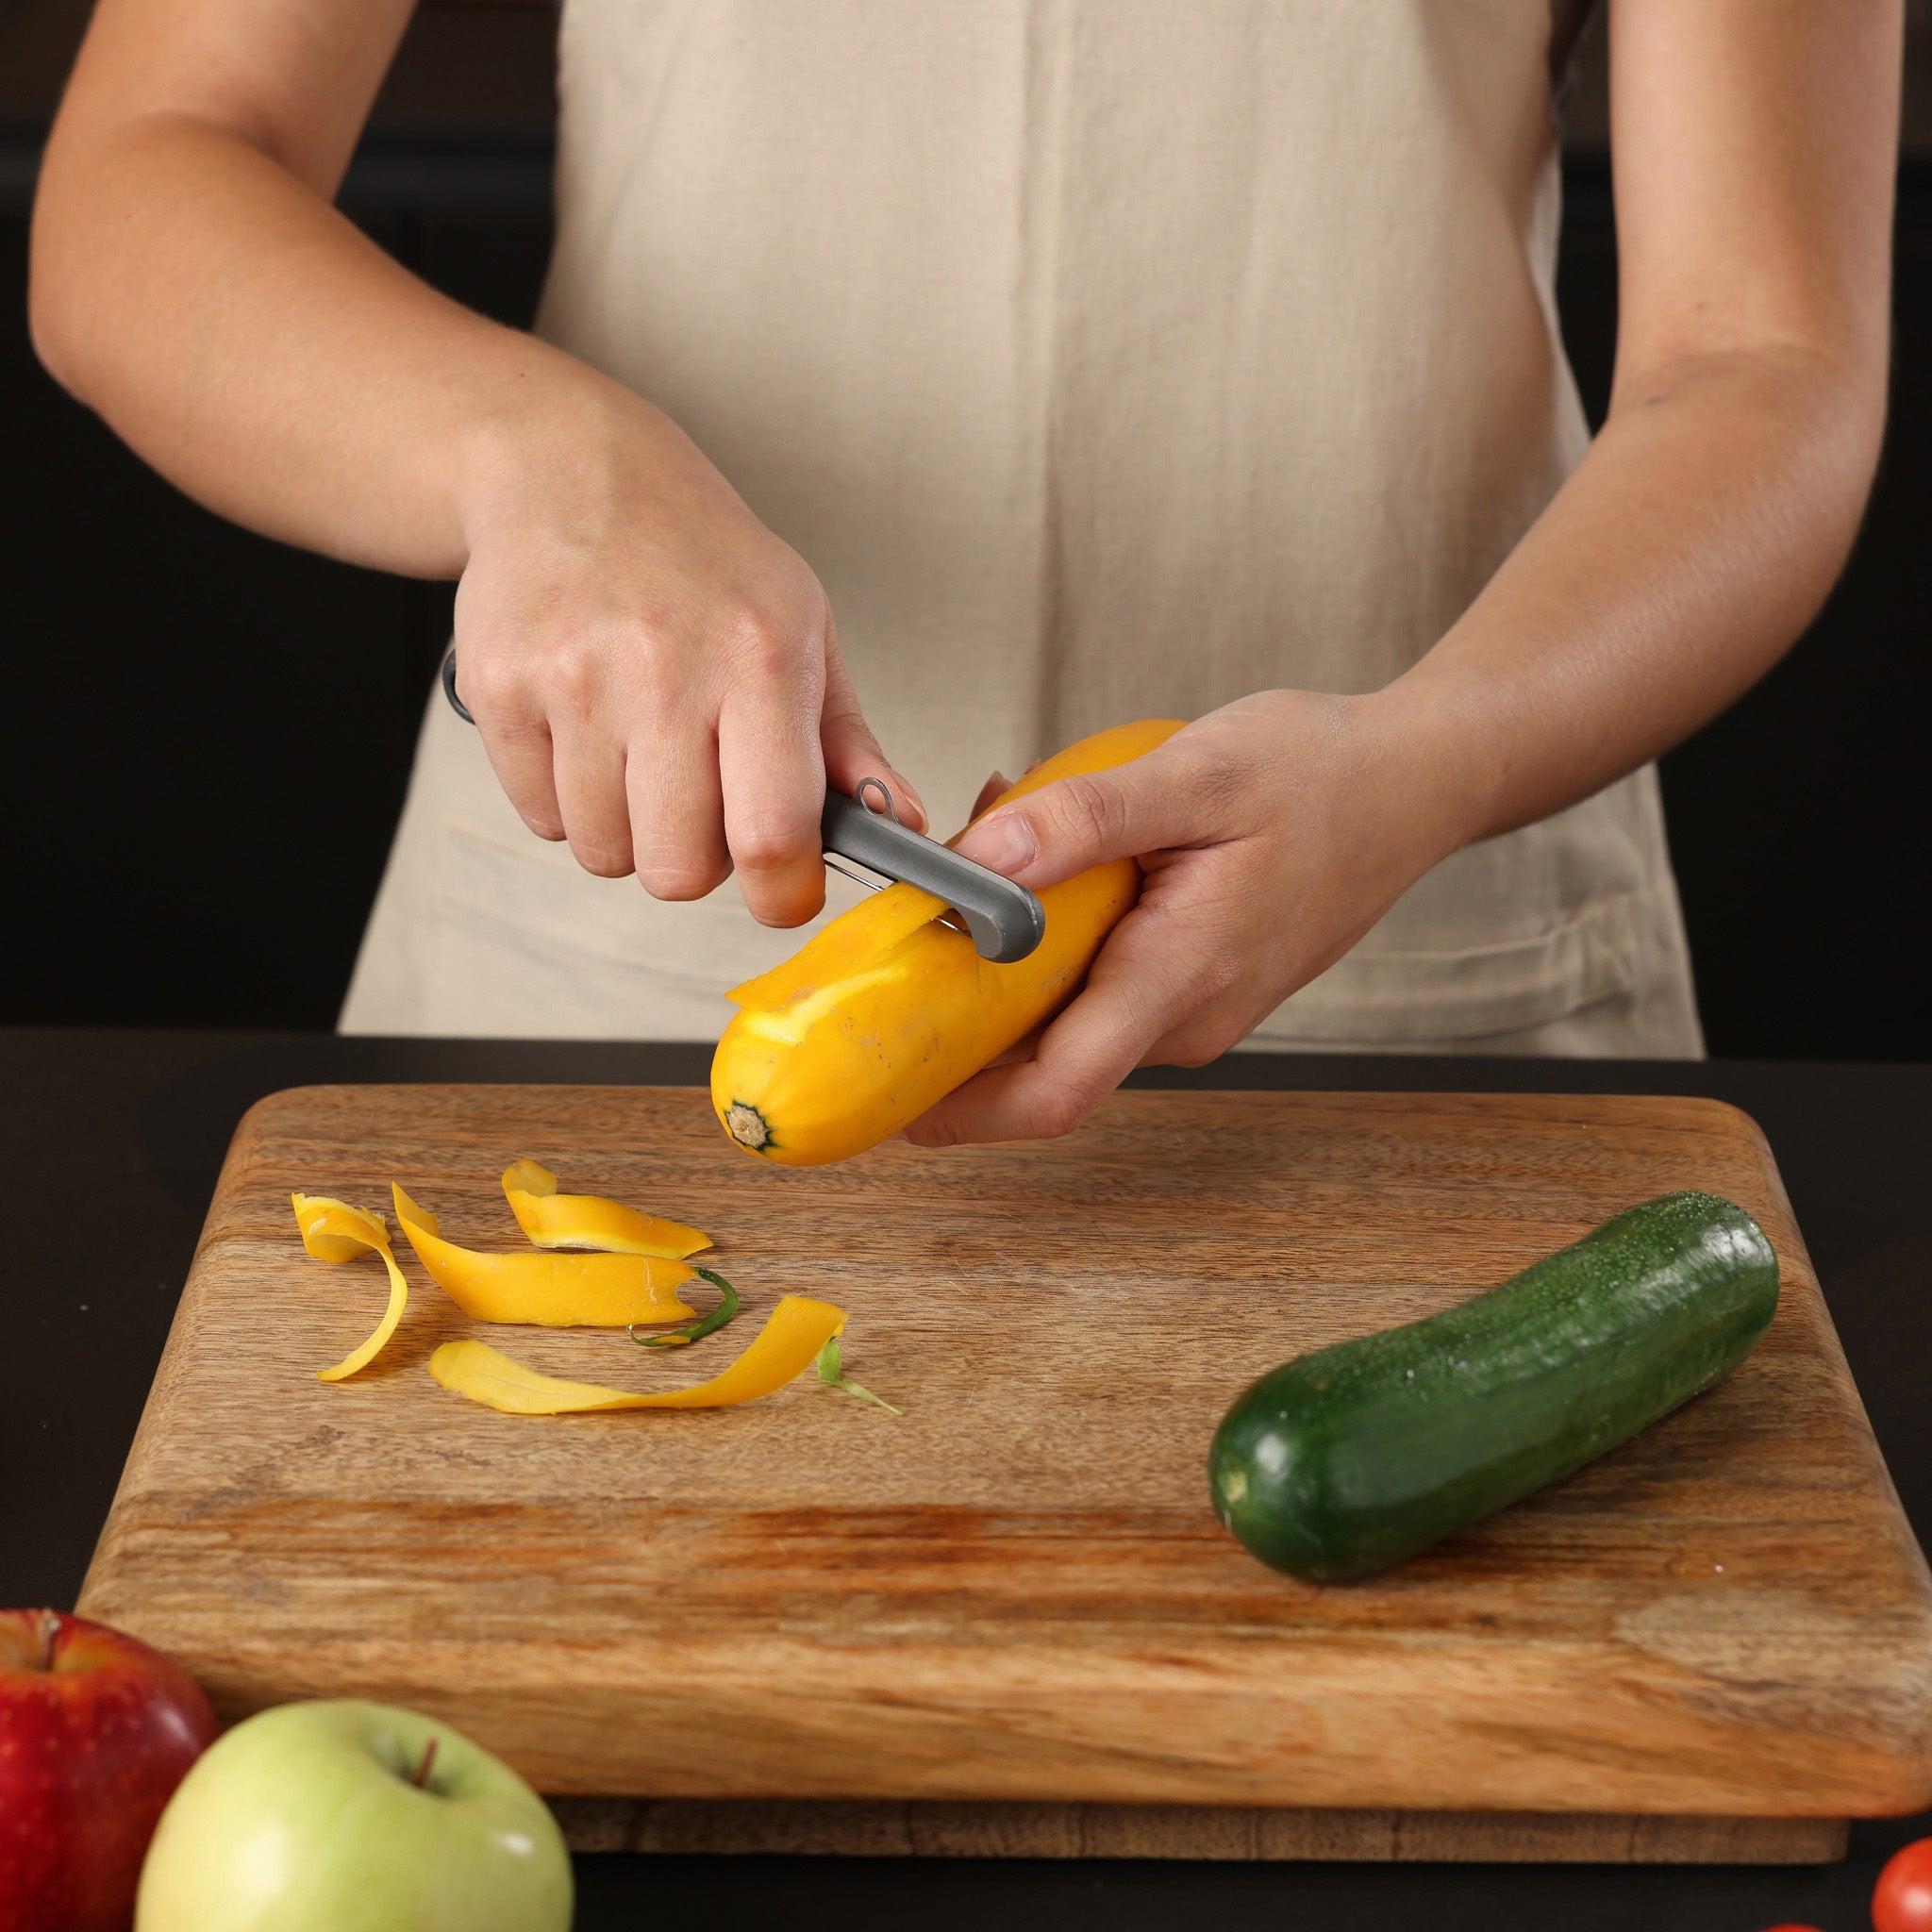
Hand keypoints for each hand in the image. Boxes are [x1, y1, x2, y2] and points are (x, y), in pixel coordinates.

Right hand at [449, 379, 922, 925]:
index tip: (781, 890)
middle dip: (697, 860)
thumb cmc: (701, 559)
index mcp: (759, 657)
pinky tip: (585, 734)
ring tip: (639, 754)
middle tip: (701, 798)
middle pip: (679, 869)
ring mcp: (572, 680)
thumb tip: (898, 824)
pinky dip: (568, 802)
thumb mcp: (802, 626)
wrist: (570, 471)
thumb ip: (847, 741)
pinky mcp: (498, 690)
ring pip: (605, 854)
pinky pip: (542, 819)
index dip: (781, 893)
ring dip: (629, 831)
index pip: (773, 834)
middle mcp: (663, 668)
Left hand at [904, 689, 1468, 1144]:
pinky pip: (1100, 990)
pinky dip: (1053, 945)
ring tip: (988, 854)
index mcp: (1180, 980)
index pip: (1052, 1092)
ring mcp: (1193, 1011)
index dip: (960, 1110)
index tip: (884, 1089)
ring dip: (1007, 965)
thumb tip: (976, 864)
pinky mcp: (1195, 988)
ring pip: (1066, 1020)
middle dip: (960, 1010)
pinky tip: (1048, 861)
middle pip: (1039, 1063)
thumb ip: (1080, 820)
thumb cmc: (1321, 775)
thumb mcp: (1194, 773)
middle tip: (908, 925)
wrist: (1416, 784)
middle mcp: (1185, 1020)